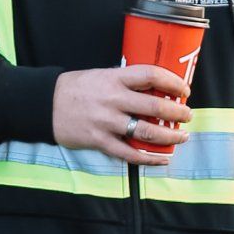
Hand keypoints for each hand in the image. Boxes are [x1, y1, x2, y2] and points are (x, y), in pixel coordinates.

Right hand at [51, 64, 189, 164]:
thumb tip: (156, 90)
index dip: (173, 82)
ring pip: (147, 132)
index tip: (184, 89)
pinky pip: (130, 153)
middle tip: (187, 115)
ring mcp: (107, 122)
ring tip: (182, 136)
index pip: (151, 75)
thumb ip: (126, 82)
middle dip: (177, 113)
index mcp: (114, 78)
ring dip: (170, 136)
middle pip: (155, 106)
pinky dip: (149, 158)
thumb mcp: (101, 75)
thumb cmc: (76, 88)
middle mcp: (113, 99)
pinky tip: (163, 158)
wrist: (46, 104)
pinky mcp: (100, 141)